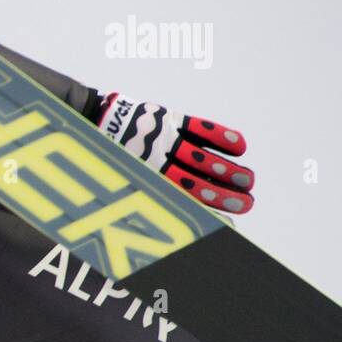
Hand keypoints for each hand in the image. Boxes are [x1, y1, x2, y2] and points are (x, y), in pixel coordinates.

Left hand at [96, 92, 254, 213]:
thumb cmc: (111, 155)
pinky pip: (199, 127)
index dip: (207, 212)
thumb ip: (149, 191)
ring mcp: (163, 138)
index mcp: (143, 179)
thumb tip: (181, 213)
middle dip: (224, 194)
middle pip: (195, 182)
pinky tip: (241, 147)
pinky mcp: (168, 117)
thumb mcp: (125, 176)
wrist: (93, 119)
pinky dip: (221, 137)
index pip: (181, 200)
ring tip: (248, 181)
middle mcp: (154, 161)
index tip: (230, 223)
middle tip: (247, 202)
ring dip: (228, 170)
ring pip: (201, 158)